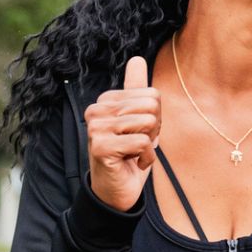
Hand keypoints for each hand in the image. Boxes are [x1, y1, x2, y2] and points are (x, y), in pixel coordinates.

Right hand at [85, 56, 160, 211]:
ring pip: (147, 122)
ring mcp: (96, 128)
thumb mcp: (138, 121)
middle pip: (151, 105)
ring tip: (134, 153)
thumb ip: (136, 90)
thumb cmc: (130, 155)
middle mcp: (96, 111)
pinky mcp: (101, 146)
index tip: (140, 134)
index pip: (152, 95)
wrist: (118, 191)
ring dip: (149, 144)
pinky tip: (134, 164)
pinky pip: (142, 142)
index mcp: (106, 101)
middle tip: (138, 145)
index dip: (155, 119)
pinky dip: (147, 158)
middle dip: (154, 129)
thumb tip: (137, 59)